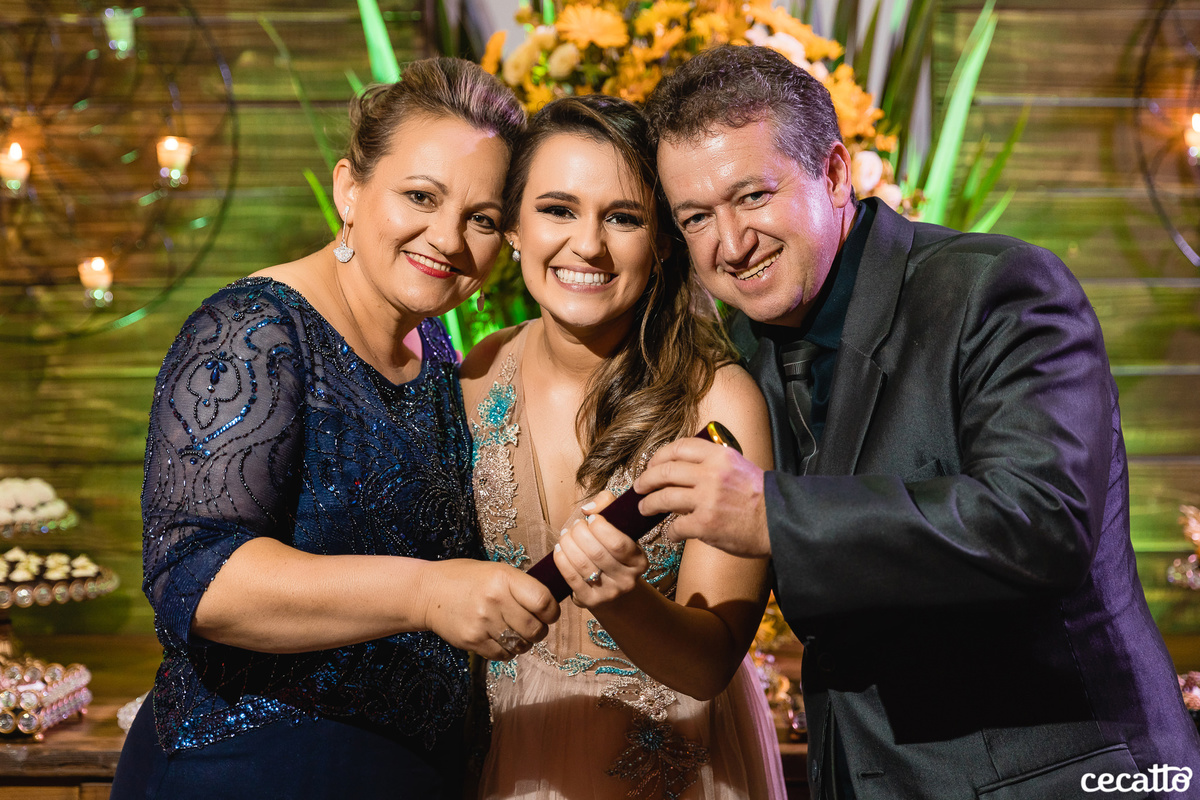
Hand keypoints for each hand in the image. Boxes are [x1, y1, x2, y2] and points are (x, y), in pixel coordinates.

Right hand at [420, 559, 558, 660]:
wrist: (429, 592)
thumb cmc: (467, 578)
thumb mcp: (496, 571)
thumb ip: (521, 586)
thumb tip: (550, 605)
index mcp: (504, 578)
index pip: (543, 602)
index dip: (552, 612)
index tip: (549, 613)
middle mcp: (494, 600)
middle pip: (535, 628)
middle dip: (540, 630)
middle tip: (534, 626)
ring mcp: (482, 622)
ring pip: (520, 644)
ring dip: (524, 642)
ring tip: (516, 633)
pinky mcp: (473, 641)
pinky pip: (503, 655)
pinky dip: (507, 651)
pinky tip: (501, 639)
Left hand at [554, 495, 649, 609]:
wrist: (609, 586)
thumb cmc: (611, 549)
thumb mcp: (618, 525)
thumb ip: (607, 505)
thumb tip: (588, 509)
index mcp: (638, 561)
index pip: (618, 543)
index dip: (600, 527)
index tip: (591, 518)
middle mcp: (627, 580)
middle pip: (597, 552)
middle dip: (580, 533)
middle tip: (575, 526)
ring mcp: (609, 593)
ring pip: (582, 564)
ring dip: (568, 544)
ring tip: (565, 535)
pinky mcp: (590, 601)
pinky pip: (571, 578)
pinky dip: (561, 560)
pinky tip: (559, 549)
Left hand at [633, 438, 770, 557]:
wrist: (780, 522)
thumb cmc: (760, 497)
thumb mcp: (739, 467)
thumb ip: (713, 464)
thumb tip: (684, 470)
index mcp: (719, 456)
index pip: (679, 448)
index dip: (659, 456)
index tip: (652, 465)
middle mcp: (711, 474)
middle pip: (665, 471)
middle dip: (646, 480)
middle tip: (639, 487)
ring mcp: (707, 499)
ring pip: (664, 497)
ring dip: (649, 504)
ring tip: (644, 508)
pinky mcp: (705, 524)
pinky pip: (675, 526)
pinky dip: (669, 531)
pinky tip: (671, 534)